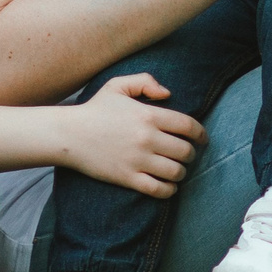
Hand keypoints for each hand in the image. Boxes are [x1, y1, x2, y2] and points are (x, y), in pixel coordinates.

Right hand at [59, 72, 205, 197]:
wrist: (69, 135)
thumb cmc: (95, 110)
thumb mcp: (118, 86)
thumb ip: (146, 82)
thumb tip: (168, 94)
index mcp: (149, 115)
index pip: (188, 126)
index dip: (201, 134)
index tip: (203, 139)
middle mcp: (147, 138)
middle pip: (186, 151)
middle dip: (191, 154)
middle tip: (187, 155)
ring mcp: (138, 160)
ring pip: (176, 172)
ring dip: (182, 172)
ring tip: (177, 170)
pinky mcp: (128, 177)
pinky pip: (159, 190)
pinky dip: (169, 190)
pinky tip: (168, 185)